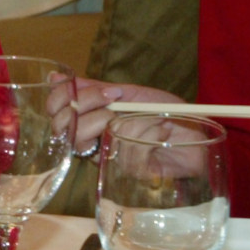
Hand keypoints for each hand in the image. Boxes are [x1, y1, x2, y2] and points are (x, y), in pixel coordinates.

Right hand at [45, 75, 187, 157]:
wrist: (196, 137)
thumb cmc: (165, 114)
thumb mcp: (129, 93)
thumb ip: (94, 88)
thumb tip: (54, 77)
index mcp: (89, 121)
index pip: (56, 112)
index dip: (64, 99)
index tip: (95, 91)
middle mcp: (93, 142)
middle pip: (68, 128)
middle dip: (91, 106)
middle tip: (115, 99)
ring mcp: (109, 159)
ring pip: (97, 138)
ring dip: (126, 120)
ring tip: (146, 117)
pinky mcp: (127, 172)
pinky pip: (126, 148)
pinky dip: (148, 132)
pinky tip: (162, 131)